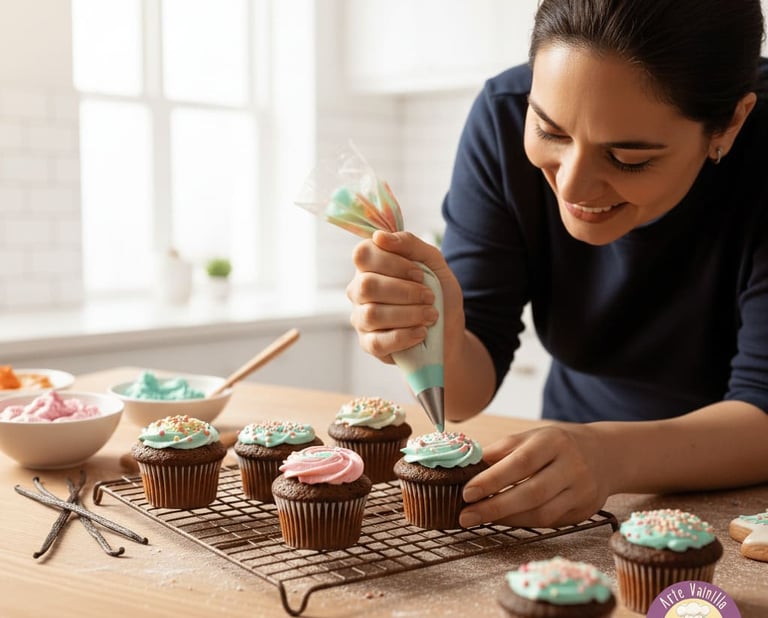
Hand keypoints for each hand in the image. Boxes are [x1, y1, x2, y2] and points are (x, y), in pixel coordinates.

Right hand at [346, 230, 462, 363]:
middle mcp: (359, 290)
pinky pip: (377, 341)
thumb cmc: (438, 293)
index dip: (393, 262)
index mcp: (371, 266)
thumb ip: (409, 244)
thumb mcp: (433, 262)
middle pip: (366, 285)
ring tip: (431, 315)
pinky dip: (404, 336)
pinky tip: (421, 332)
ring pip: (372, 314)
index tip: (419, 274)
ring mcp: (361, 318)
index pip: (363, 254)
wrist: (449, 330)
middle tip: (430, 297)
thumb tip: (379, 236)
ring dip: (409, 314)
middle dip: (405, 291)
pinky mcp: (368, 344)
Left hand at [459, 425, 608, 528]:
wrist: (604, 454)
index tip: (467, 492)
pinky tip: (504, 519)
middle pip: (531, 492)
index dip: (492, 480)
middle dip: (495, 507)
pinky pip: (550, 522)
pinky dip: (523, 522)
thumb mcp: (531, 437)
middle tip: (466, 515)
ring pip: (541, 513)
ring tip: (480, 518)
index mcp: (553, 441)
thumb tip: (468, 466)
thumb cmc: (557, 445)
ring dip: (507, 518)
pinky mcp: (584, 511)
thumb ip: (501, 450)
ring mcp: (581, 491)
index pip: (520, 463)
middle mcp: (571, 466)